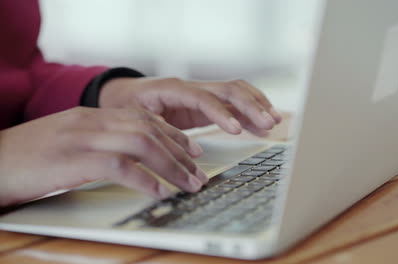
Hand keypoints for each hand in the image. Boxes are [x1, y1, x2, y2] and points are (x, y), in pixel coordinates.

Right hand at [0, 107, 206, 206]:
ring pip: (141, 143)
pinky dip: (143, 179)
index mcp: (92, 116)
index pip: (144, 119)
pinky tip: (158, 191)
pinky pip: (118, 165)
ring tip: (188, 185)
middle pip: (149, 129)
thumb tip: (130, 161)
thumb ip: (99, 144)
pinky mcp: (72, 158)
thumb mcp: (69, 143)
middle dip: (180, 153)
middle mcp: (91, 121)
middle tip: (198, 173)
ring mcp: (82, 137)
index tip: (193, 150)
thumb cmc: (28, 158)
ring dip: (171, 166)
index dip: (174, 135)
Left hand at [99, 77, 281, 136]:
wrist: (125, 95)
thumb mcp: (136, 118)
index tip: (236, 130)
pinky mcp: (207, 104)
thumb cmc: (128, 105)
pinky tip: (263, 123)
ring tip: (274, 121)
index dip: (221, 113)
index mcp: (174, 89)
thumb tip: (191, 152)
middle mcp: (193, 87)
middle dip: (251, 106)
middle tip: (268, 123)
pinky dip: (251, 112)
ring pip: (237, 93)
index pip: (204, 98)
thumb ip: (161, 132)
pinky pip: (234, 104)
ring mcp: (202, 94)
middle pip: (229, 90)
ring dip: (257, 105)